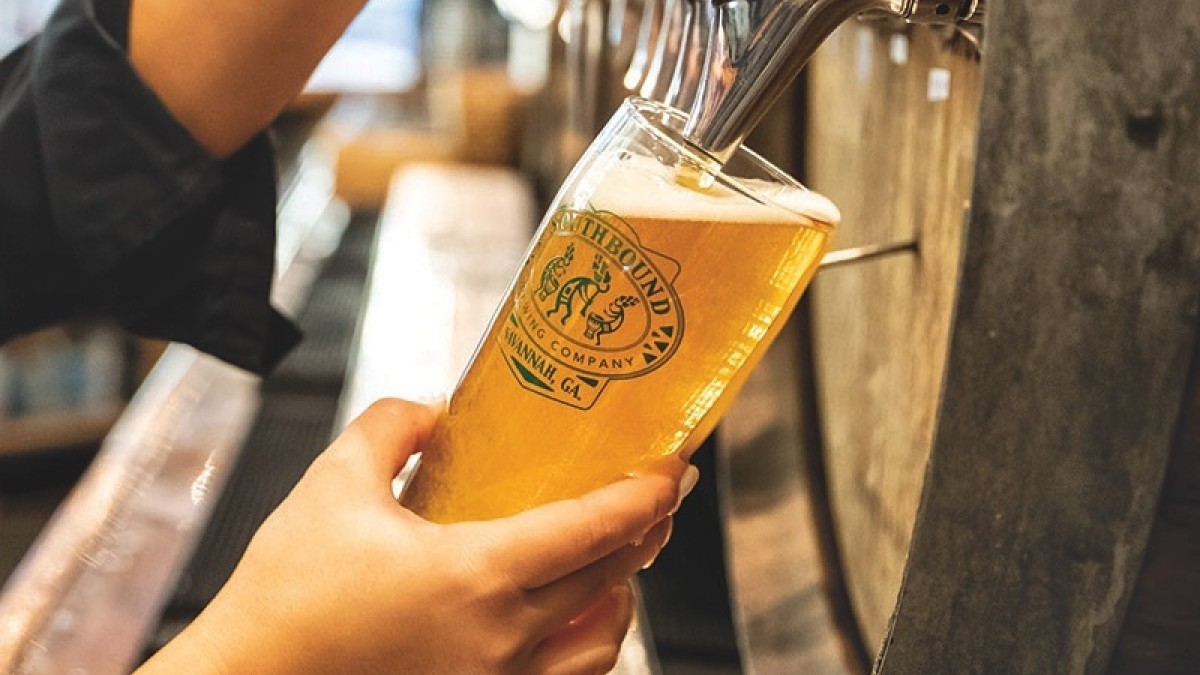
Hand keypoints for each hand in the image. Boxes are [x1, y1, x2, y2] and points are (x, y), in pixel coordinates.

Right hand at [137, 399, 693, 674]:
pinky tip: (581, 618)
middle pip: (612, 576)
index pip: (594, 528)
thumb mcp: (332, 485)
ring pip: (602, 640)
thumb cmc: (286, 596)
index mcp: (476, 575)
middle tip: (658, 494)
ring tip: (623, 555)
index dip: (646, 493)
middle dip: (648, 530)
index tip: (674, 467)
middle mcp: (502, 637)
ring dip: (624, 590)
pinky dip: (592, 643)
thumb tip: (432, 411)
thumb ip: (389, 428)